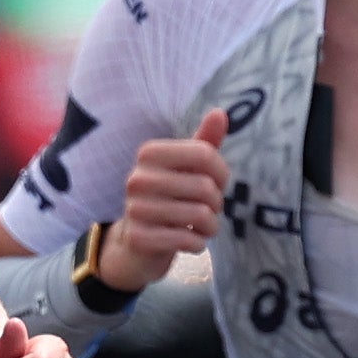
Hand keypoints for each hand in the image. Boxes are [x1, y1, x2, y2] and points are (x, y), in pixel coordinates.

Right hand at [98, 105, 229, 286]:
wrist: (137, 243)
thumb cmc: (169, 198)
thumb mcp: (185, 168)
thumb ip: (203, 142)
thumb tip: (220, 113)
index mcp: (149, 153)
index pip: (205, 154)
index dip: (222, 173)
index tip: (217, 184)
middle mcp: (138, 178)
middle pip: (205, 187)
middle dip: (217, 203)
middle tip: (208, 209)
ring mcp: (136, 209)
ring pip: (200, 215)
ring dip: (211, 226)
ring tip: (203, 227)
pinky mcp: (140, 238)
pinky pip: (188, 240)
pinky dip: (198, 243)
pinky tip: (191, 241)